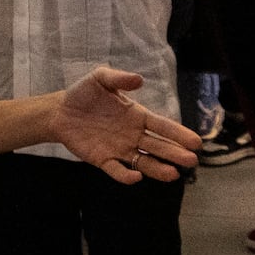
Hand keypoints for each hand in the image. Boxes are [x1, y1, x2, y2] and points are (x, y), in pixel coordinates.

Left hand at [51, 68, 199, 184]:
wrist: (59, 111)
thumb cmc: (83, 93)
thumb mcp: (100, 78)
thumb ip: (118, 78)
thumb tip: (139, 79)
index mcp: (137, 116)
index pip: (162, 126)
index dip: (178, 133)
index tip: (195, 142)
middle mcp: (133, 134)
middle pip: (158, 146)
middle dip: (175, 153)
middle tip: (191, 160)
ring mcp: (120, 149)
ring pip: (144, 161)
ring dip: (158, 169)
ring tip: (173, 174)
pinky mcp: (103, 160)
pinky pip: (117, 170)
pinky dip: (126, 176)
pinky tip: (136, 176)